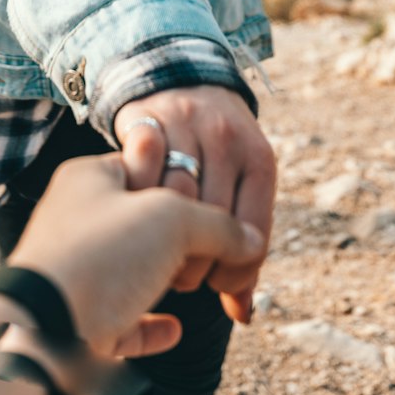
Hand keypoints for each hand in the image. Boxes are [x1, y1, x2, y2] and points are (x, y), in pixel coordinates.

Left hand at [9, 154, 263, 359]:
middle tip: (214, 247)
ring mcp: (79, 272)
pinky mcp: (81, 323)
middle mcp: (80, 220)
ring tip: (197, 281)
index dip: (188, 179)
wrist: (43, 330)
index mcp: (91, 179)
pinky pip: (123, 320)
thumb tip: (249, 240)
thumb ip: (218, 223)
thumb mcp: (172, 218)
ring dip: (167, 277)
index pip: (148, 164)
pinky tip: (174, 327)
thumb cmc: (101, 256)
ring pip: (133, 271)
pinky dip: (149, 324)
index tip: (217, 202)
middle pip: (144, 221)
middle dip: (182, 235)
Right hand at [113, 85, 276, 321]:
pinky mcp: (149, 119)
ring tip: (157, 256)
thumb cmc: (216, 154)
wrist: (183, 80)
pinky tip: (134, 221)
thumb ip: (240, 249)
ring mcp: (188, 125)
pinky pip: (140, 175)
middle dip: (196, 263)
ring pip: (174, 201)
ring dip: (161, 240)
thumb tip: (242, 315)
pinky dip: (135, 205)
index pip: (254, 235)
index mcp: (260, 160)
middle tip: (183, 276)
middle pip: (212, 222)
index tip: (218, 289)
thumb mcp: (240, 187)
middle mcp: (228, 138)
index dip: (235, 275)